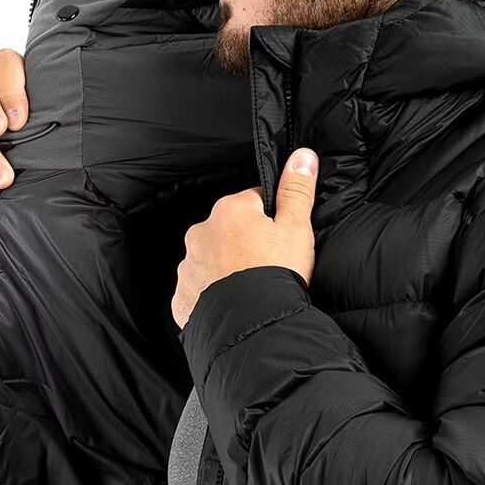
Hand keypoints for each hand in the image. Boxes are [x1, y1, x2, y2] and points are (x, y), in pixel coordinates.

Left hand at [172, 150, 319, 328]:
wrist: (254, 327)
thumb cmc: (277, 275)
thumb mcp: (297, 229)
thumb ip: (297, 190)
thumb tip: (302, 156)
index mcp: (229, 210)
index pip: (253, 202)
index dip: (271, 220)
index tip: (280, 240)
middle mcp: (201, 233)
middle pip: (229, 231)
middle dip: (245, 244)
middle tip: (268, 267)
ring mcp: (188, 266)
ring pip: (211, 260)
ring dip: (226, 270)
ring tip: (250, 289)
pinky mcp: (182, 297)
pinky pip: (198, 290)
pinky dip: (212, 296)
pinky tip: (232, 305)